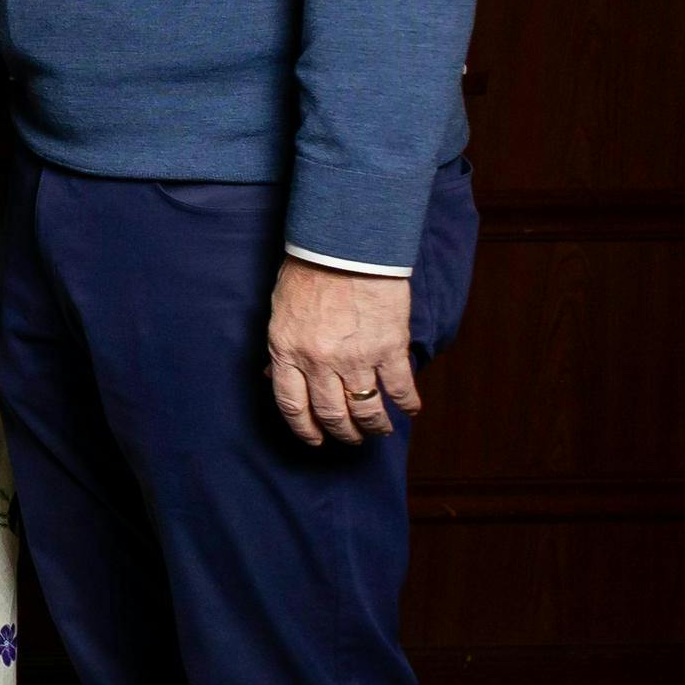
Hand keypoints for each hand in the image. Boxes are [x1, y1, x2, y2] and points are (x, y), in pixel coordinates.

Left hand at [266, 257, 419, 446]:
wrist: (345, 246)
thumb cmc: (309, 273)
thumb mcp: (281, 312)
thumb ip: (281, 347)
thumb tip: (273, 375)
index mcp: (286, 351)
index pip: (291, 405)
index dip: (304, 428)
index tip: (315, 439)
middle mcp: (318, 361)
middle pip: (331, 413)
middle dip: (342, 432)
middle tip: (351, 437)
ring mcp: (355, 357)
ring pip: (366, 408)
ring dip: (375, 426)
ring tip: (380, 430)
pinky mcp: (389, 348)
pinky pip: (400, 388)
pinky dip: (407, 404)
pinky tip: (410, 410)